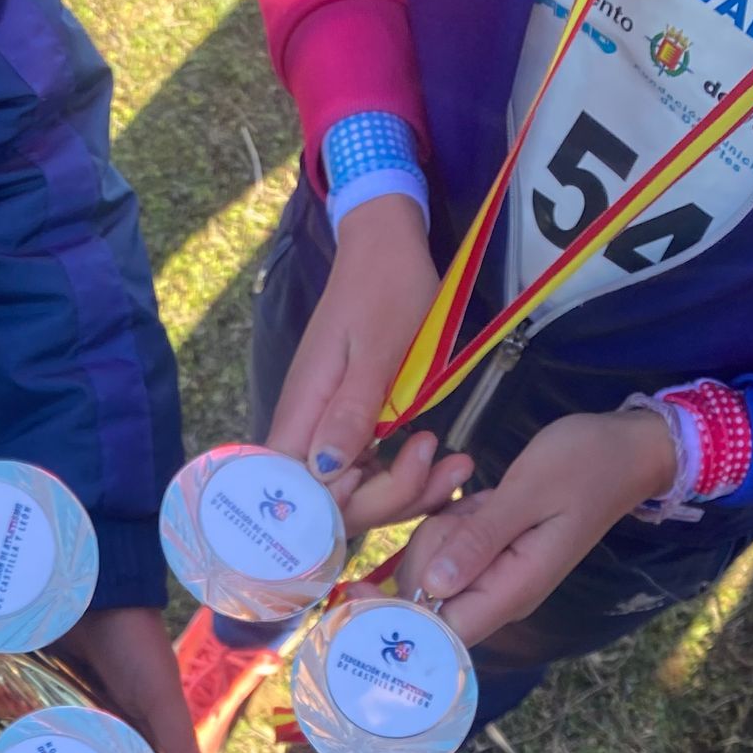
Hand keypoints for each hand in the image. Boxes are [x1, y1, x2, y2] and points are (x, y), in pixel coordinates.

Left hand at [54, 604, 213, 752]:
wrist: (95, 594)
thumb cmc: (135, 648)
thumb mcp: (161, 698)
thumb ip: (178, 740)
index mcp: (143, 720)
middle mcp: (111, 712)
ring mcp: (78, 698)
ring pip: (68, 738)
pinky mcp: (50, 683)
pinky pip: (42, 713)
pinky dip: (34, 729)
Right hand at [268, 195, 456, 507]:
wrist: (387, 248)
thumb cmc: (385, 288)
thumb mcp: (379, 349)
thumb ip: (352, 410)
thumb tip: (326, 469)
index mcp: (304, 411)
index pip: (299, 493)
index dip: (341, 505)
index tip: (388, 470)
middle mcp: (307, 431)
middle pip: (330, 505)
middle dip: (388, 500)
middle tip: (437, 461)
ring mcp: (329, 433)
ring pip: (356, 495)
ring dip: (406, 493)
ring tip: (453, 463)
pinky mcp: (351, 430)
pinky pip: (372, 474)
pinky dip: (407, 477)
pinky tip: (441, 462)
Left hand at [394, 409, 677, 645]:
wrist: (627, 448)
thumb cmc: (586, 463)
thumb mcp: (529, 491)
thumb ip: (480, 540)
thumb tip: (433, 586)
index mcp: (512, 589)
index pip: (439, 632)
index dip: (390, 622)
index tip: (354, 592)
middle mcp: (499, 595)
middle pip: (424, 599)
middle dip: (425, 550)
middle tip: (463, 507)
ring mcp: (493, 576)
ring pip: (429, 569)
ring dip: (441, 528)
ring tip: (482, 499)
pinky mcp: (488, 554)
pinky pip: (445, 546)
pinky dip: (451, 519)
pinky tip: (479, 499)